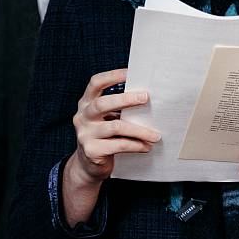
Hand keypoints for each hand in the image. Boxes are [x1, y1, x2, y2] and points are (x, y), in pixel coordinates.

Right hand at [62, 68, 160, 224]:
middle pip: (102, 103)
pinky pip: (118, 145)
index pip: (95, 83)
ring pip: (115, 127)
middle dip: (126, 99)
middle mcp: (82, 116)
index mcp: (86, 103)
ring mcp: (85, 134)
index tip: (132, 73)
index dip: (112, 76)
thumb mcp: (106, 119)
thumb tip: (149, 99)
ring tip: (157, 135)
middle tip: (146, 98)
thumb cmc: (104, 137)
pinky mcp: (91, 151)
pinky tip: (146, 146)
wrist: (88, 166)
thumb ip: (118, 109)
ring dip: (140, 130)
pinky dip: (136, 145)